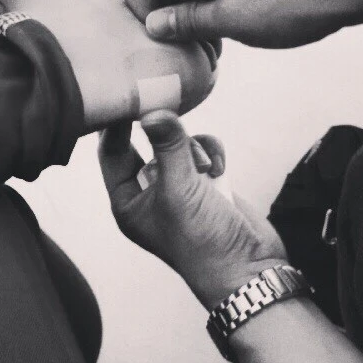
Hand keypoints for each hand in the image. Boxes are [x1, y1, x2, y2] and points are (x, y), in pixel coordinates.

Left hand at [98, 110, 286, 309]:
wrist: (249, 267)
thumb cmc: (203, 241)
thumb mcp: (180, 190)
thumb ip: (167, 146)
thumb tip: (151, 112)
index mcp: (128, 201)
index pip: (112, 153)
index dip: (116, 125)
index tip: (128, 96)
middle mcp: (150, 193)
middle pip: (147, 143)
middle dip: (165, 136)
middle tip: (168, 109)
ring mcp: (180, 187)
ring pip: (179, 144)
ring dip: (194, 148)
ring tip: (206, 169)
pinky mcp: (206, 183)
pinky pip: (202, 152)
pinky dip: (212, 155)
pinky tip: (221, 170)